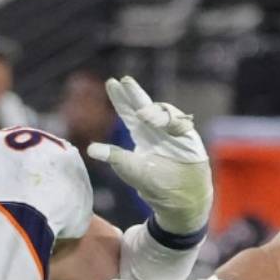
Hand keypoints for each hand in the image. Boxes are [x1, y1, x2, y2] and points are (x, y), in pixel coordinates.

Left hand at [87, 76, 211, 233]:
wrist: (181, 199)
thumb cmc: (155, 185)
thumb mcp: (131, 170)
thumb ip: (115, 157)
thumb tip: (91, 150)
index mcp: (142, 135)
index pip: (129, 112)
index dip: (121, 98)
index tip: (112, 82)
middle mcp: (157, 130)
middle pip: (145, 105)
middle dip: (135, 93)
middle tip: (125, 80)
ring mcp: (174, 132)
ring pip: (163, 111)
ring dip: (152, 111)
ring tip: (141, 114)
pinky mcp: (189, 138)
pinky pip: (181, 122)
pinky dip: (171, 121)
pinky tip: (163, 124)